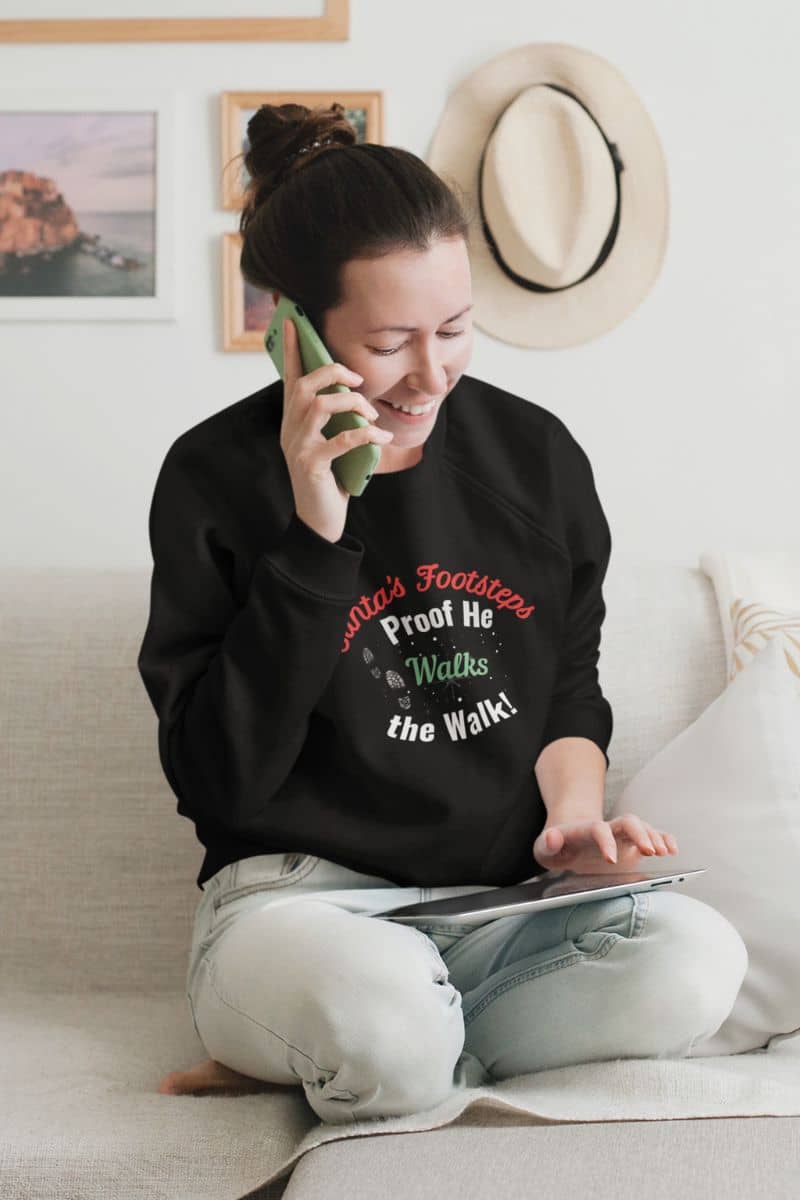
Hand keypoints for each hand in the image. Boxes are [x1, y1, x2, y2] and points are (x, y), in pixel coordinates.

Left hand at [532, 813, 679, 874]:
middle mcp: (608, 829)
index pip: (598, 830)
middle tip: (651, 852)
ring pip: (642, 828)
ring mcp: (622, 834)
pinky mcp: (633, 843)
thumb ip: (547, 843)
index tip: (611, 859)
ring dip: (655, 837)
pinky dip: (664, 839)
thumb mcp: (544, 848)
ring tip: (666, 852)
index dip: (606, 842)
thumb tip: (553, 838)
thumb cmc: (556, 846)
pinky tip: (673, 849)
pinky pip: (652, 836)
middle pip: (628, 822)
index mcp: (586, 831)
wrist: (567, 838)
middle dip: (640, 834)